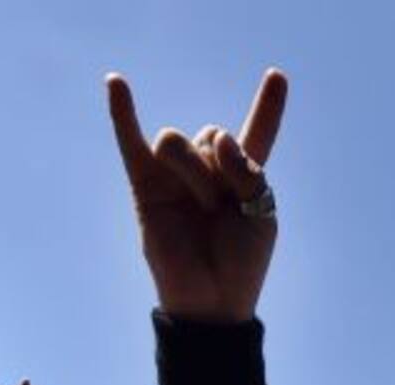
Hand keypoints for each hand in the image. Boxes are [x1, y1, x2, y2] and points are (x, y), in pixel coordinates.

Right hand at [108, 69, 287, 321]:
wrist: (212, 299)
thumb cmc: (242, 262)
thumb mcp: (262, 214)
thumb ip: (250, 171)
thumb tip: (218, 138)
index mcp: (244, 175)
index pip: (257, 132)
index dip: (268, 106)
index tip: (277, 76)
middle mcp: (209, 169)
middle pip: (214, 134)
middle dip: (221, 169)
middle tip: (223, 208)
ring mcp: (175, 176)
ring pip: (178, 141)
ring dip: (194, 172)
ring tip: (200, 206)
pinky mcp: (146, 186)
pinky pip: (130, 140)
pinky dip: (122, 112)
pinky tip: (117, 84)